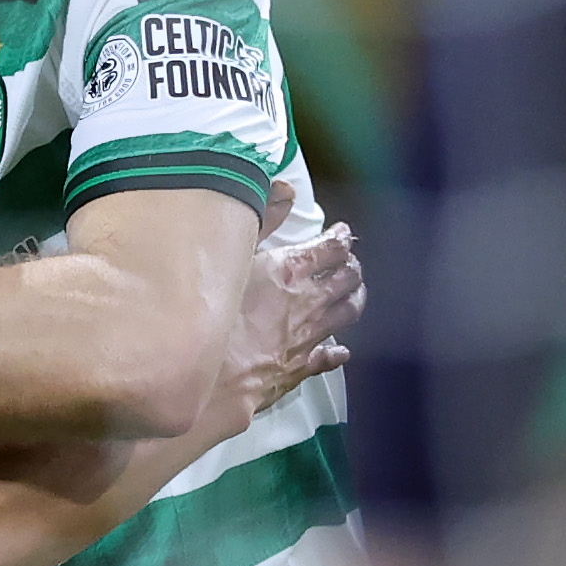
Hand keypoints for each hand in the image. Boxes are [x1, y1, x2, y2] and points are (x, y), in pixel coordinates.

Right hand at [205, 223, 363, 434]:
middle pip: (347, 279)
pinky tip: (340, 350)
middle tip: (349, 261)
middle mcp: (308, 301)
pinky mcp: (300, 367)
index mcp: (290, 269)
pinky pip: (328, 356)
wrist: (211, 377)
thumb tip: (285, 188)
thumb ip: (260, 218)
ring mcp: (308, 336)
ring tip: (354, 293)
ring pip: (346, 314)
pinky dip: (336, 350)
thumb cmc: (212, 315)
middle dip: (352, 267)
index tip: (342, 233)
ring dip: (354, 300)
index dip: (341, 238)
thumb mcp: (229, 254)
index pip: (331, 247)